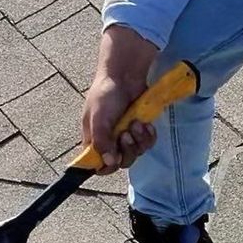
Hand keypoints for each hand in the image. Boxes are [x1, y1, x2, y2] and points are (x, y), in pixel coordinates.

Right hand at [82, 24, 162, 169]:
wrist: (126, 75)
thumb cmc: (106, 94)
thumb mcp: (99, 118)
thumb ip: (101, 141)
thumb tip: (109, 163)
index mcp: (94, 140)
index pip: (98, 165)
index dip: (106, 167)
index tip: (114, 160)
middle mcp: (110, 141)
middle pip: (121, 162)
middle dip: (126, 151)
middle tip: (126, 134)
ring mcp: (126, 135)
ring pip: (136, 153)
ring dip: (139, 141)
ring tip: (137, 124)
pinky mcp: (141, 129)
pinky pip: (148, 143)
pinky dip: (149, 136)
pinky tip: (146, 124)